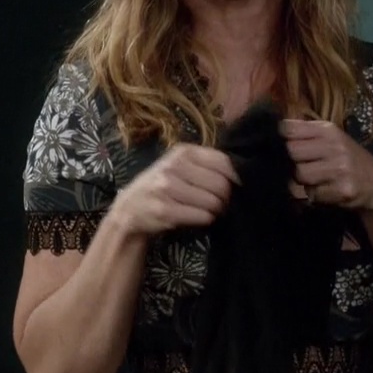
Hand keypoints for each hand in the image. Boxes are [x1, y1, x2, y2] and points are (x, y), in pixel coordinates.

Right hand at [109, 143, 238, 236]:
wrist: (129, 208)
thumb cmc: (161, 185)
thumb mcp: (179, 166)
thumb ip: (206, 165)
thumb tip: (244, 174)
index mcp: (182, 152)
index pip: (224, 162)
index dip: (236, 177)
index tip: (236, 186)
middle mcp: (174, 166)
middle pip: (221, 184)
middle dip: (225, 198)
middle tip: (219, 203)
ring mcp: (167, 188)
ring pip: (213, 202)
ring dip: (216, 211)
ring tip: (206, 210)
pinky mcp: (165, 210)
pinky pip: (202, 217)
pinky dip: (205, 220)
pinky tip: (196, 217)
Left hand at [281, 119, 372, 212]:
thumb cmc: (347, 159)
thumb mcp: (330, 139)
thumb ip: (305, 134)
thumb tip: (273, 131)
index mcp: (328, 131)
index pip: (289, 128)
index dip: (282, 139)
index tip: (283, 146)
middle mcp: (335, 146)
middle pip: (292, 151)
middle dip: (290, 162)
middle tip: (300, 167)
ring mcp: (340, 168)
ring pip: (300, 174)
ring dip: (301, 182)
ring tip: (313, 181)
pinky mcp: (342, 190)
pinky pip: (312, 194)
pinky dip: (314, 196)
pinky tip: (324, 191)